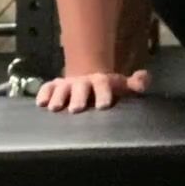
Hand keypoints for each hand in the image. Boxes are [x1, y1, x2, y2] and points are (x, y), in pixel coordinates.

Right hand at [35, 69, 149, 112]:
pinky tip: (41, 104)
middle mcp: (83, 82)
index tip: (103, 106)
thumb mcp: (122, 85)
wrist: (87, 77)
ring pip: (62, 88)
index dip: (104, 94)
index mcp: (101, 82)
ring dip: (59, 96)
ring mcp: (67, 84)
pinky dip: (43, 93)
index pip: (103, 85)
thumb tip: (144, 78)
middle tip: (77, 109)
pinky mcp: (54, 87)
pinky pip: (47, 88)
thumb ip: (135, 83)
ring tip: (55, 108)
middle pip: (81, 88)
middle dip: (79, 97)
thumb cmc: (107, 88)